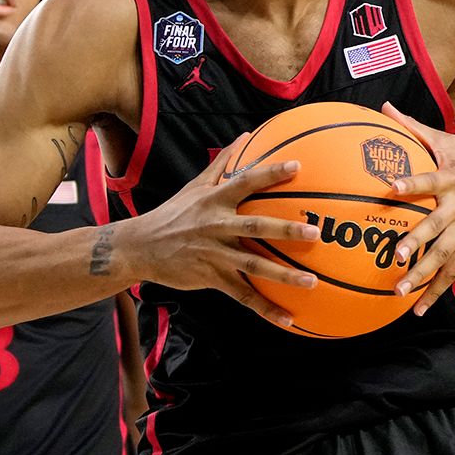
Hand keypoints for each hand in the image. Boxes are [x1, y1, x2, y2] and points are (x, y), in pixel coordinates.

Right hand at [127, 133, 320, 327]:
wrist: (140, 247)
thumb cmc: (172, 214)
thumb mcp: (195, 186)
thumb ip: (222, 163)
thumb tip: (245, 136)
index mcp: (214, 201)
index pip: (246, 182)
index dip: (271, 174)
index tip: (297, 168)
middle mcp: (217, 226)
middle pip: (255, 227)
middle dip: (285, 229)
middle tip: (314, 232)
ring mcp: (215, 254)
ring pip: (254, 266)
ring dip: (284, 276)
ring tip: (311, 282)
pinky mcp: (212, 277)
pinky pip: (243, 295)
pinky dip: (266, 308)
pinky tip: (288, 318)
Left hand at [381, 103, 454, 314]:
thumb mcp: (451, 142)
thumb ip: (415, 128)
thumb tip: (384, 107)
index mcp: (452, 178)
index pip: (429, 179)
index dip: (411, 182)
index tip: (392, 187)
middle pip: (436, 225)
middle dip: (416, 242)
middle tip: (395, 255)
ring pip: (444, 255)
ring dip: (421, 274)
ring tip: (399, 290)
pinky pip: (454, 271)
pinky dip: (436, 289)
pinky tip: (418, 307)